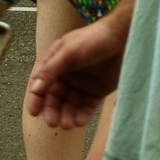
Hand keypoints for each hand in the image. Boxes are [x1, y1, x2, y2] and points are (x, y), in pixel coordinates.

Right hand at [25, 11, 129, 127]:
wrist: (125, 35)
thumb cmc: (95, 37)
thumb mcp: (69, 51)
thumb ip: (51, 69)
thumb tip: (35, 89)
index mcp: (56, 63)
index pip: (39, 84)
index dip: (35, 98)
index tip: (34, 112)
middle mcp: (67, 75)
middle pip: (54, 98)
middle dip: (52, 111)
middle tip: (53, 123)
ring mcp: (82, 84)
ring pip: (69, 105)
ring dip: (67, 116)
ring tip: (69, 124)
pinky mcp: (97, 90)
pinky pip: (86, 106)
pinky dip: (82, 115)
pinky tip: (80, 122)